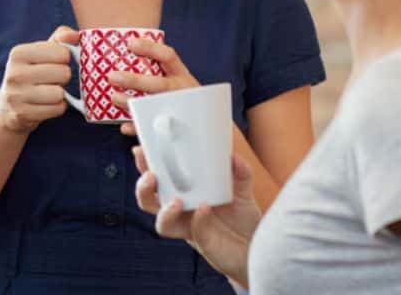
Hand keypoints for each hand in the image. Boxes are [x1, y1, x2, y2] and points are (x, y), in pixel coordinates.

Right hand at [0, 26, 77, 133]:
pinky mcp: (23, 114)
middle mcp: (14, 73)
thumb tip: (75, 36)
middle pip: (63, 73)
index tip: (53, 63)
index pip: (62, 53)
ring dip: (60, 94)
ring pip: (60, 93)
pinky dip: (57, 107)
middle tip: (52, 80)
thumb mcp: (41, 51)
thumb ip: (61, 37)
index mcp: (18, 53)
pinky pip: (57, 109)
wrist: (7, 107)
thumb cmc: (31, 73)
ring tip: (48, 92)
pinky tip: (46, 105)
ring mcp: (17, 95)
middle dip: (63, 77)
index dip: (64, 59)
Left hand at [109, 37, 198, 136]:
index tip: (130, 43)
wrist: (206, 124)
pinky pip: (155, 131)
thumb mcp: (177, 79)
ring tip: (114, 98)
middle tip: (112, 77)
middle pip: (159, 84)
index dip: (150, 48)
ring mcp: (179, 110)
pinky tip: (125, 126)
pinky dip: (138, 130)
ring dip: (132, 104)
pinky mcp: (175, 128)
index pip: (168, 56)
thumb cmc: (181, 96)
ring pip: (154, 107)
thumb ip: (158, 70)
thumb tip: (126, 52)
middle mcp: (181, 90)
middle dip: (135, 80)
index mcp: (181, 75)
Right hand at [134, 146, 259, 285]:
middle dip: (143, 188)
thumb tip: (232, 156)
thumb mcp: (242, 190)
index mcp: (184, 195)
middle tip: (151, 176)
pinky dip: (198, 219)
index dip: (144, 166)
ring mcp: (191, 229)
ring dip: (165, 211)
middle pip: (149, 201)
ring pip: (163, 224)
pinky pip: (195, 231)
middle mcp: (182, 212)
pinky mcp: (204, 243)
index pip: (158, 179)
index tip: (140, 150)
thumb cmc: (243, 221)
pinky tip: (205, 207)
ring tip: (176, 201)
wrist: (260, 250)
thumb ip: (239, 172)